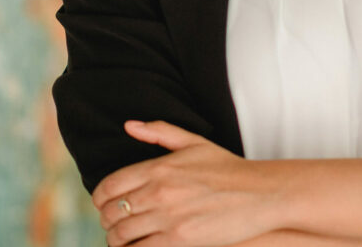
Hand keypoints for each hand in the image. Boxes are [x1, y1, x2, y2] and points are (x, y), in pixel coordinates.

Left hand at [94, 120, 284, 246]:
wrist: (261, 193)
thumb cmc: (229, 169)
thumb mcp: (195, 143)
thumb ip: (160, 132)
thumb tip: (129, 126)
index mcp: (159, 167)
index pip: (109, 186)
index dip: (99, 199)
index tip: (103, 205)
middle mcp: (159, 191)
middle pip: (111, 212)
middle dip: (107, 221)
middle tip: (113, 225)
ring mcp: (168, 217)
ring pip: (121, 235)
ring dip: (116, 240)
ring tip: (121, 241)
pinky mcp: (179, 239)